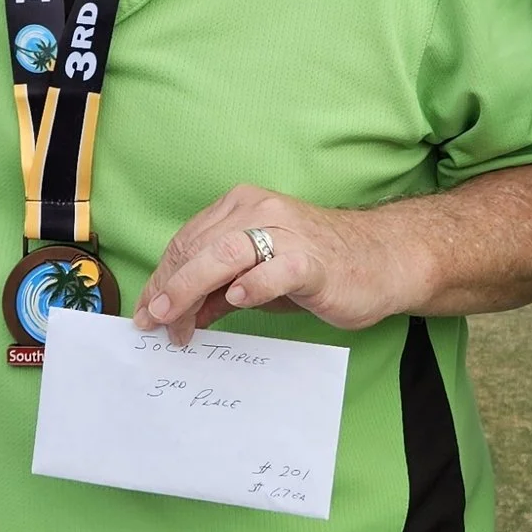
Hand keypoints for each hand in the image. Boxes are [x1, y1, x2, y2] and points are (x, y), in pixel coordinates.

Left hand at [136, 186, 413, 347]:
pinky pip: (272, 270)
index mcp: (241, 207)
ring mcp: (286, 232)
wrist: (383, 260)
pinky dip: (249, 286)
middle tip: (156, 325)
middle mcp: (259, 211)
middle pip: (197, 248)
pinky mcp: (310, 260)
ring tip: (176, 321)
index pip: (186, 241)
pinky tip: (235, 301)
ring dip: (190, 290)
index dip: (161, 278)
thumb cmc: (318, 267)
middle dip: (169, 290)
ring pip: (223, 255)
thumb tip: (179, 312)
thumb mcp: (258, 275)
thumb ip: (218, 288)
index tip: (148, 311)